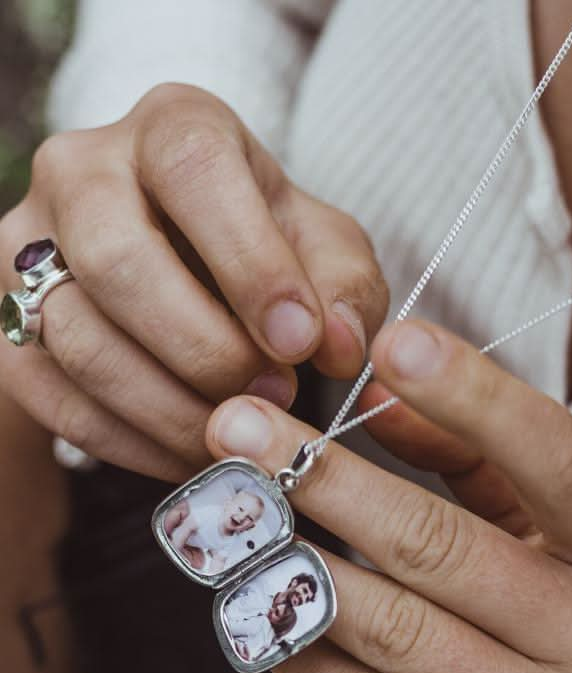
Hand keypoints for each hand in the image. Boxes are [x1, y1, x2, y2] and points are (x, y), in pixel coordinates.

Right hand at [0, 83, 388, 480]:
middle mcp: (83, 171)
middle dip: (206, 349)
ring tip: (242, 429)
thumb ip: (347, 290)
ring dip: (174, 409)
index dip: (251, 264)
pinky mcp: (9, 326)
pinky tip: (197, 453)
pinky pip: (61, 402)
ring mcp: (29, 247)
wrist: (183, 275)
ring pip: (81, 340)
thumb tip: (342, 350)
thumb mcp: (326, 252)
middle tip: (273, 395)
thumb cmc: (267, 253)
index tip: (301, 342)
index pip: (195, 171)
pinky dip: (137, 445)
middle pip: (118, 260)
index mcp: (175, 129)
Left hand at [205, 319, 571, 672]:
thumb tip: (382, 392)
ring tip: (231, 522)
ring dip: (293, 569)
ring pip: (393, 632)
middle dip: (325, 480)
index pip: (562, 464)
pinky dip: (302, 656)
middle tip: (236, 430)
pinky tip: (259, 617)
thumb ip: (487, 464)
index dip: (475, 397)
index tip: (387, 343)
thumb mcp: (568, 548)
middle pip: (445, 549)